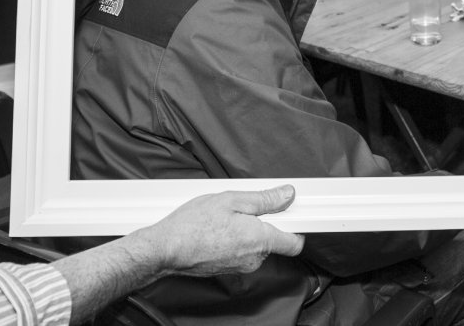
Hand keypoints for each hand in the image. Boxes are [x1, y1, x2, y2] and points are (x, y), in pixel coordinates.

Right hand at [133, 186, 303, 276]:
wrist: (165, 249)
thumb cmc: (193, 224)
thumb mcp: (231, 200)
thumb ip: (264, 199)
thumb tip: (287, 195)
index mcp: (260, 240)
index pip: (295, 242)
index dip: (298, 225)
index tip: (294, 211)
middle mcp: (254, 258)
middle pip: (274, 240)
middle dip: (265, 222)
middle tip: (246, 206)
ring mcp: (240, 266)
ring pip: (256, 245)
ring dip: (248, 230)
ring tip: (227, 216)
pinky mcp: (227, 269)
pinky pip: (241, 251)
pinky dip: (235, 239)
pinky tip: (218, 228)